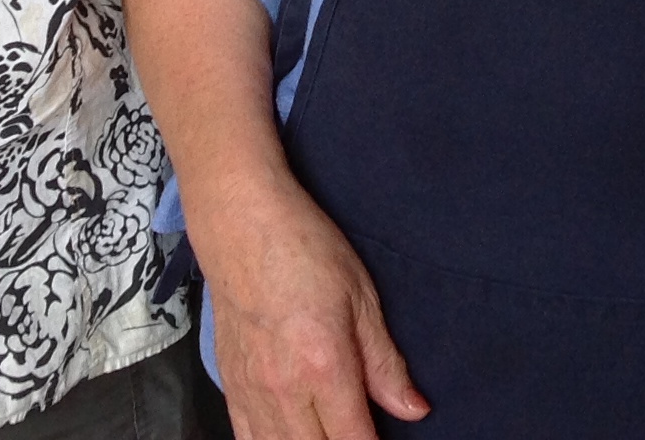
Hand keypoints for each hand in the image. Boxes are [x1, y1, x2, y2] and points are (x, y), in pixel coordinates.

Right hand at [198, 176, 427, 439]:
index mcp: (325, 366)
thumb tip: (414, 410)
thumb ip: (385, 363)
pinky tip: (292, 436)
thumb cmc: (305, 249)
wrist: (241, 225)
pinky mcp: (230, 387)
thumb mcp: (361, 297)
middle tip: (363, 432)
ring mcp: (252, 393)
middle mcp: (285, 390)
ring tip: (332, 432)